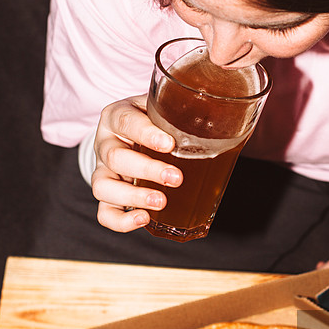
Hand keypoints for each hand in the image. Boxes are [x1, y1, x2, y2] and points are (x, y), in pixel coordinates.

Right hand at [91, 95, 182, 231]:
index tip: (169, 144)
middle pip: (116, 157)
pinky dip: (121, 221)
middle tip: (176, 178)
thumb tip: (225, 118)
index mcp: (117, 116)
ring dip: (134, 196)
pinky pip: (105, 212)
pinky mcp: (107, 194)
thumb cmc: (154, 121)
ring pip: (103, 187)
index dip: (146, 134)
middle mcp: (106, 143)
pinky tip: (144, 219)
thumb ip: (182, 110)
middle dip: (147, 170)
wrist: (134, 132)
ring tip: (161, 202)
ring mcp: (103, 170)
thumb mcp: (163, 108)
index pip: (126, 122)